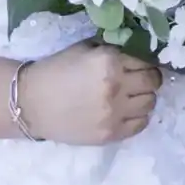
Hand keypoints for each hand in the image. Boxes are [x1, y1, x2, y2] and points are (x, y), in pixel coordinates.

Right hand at [15, 41, 162, 145]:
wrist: (32, 103)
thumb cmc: (57, 70)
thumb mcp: (85, 49)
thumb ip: (112, 49)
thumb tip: (137, 50)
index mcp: (109, 61)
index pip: (146, 60)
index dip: (144, 62)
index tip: (141, 65)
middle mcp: (116, 86)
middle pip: (153, 82)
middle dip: (149, 79)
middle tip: (139, 80)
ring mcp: (114, 112)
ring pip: (150, 103)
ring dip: (144, 97)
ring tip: (131, 97)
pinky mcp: (110, 134)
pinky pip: (141, 124)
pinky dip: (138, 116)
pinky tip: (126, 112)